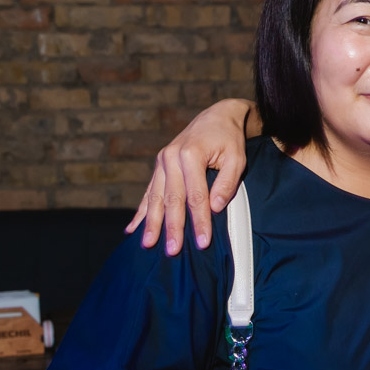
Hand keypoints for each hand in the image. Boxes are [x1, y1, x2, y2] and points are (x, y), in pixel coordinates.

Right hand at [124, 99, 252, 254]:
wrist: (216, 118)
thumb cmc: (229, 140)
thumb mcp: (237, 158)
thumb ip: (227, 183)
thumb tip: (215, 208)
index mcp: (190, 154)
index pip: (196, 196)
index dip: (199, 221)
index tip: (202, 243)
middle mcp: (171, 157)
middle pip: (171, 199)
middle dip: (171, 227)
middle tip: (172, 251)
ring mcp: (161, 162)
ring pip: (154, 197)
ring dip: (151, 223)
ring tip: (148, 244)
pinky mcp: (159, 167)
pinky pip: (147, 192)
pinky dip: (140, 211)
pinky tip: (132, 229)